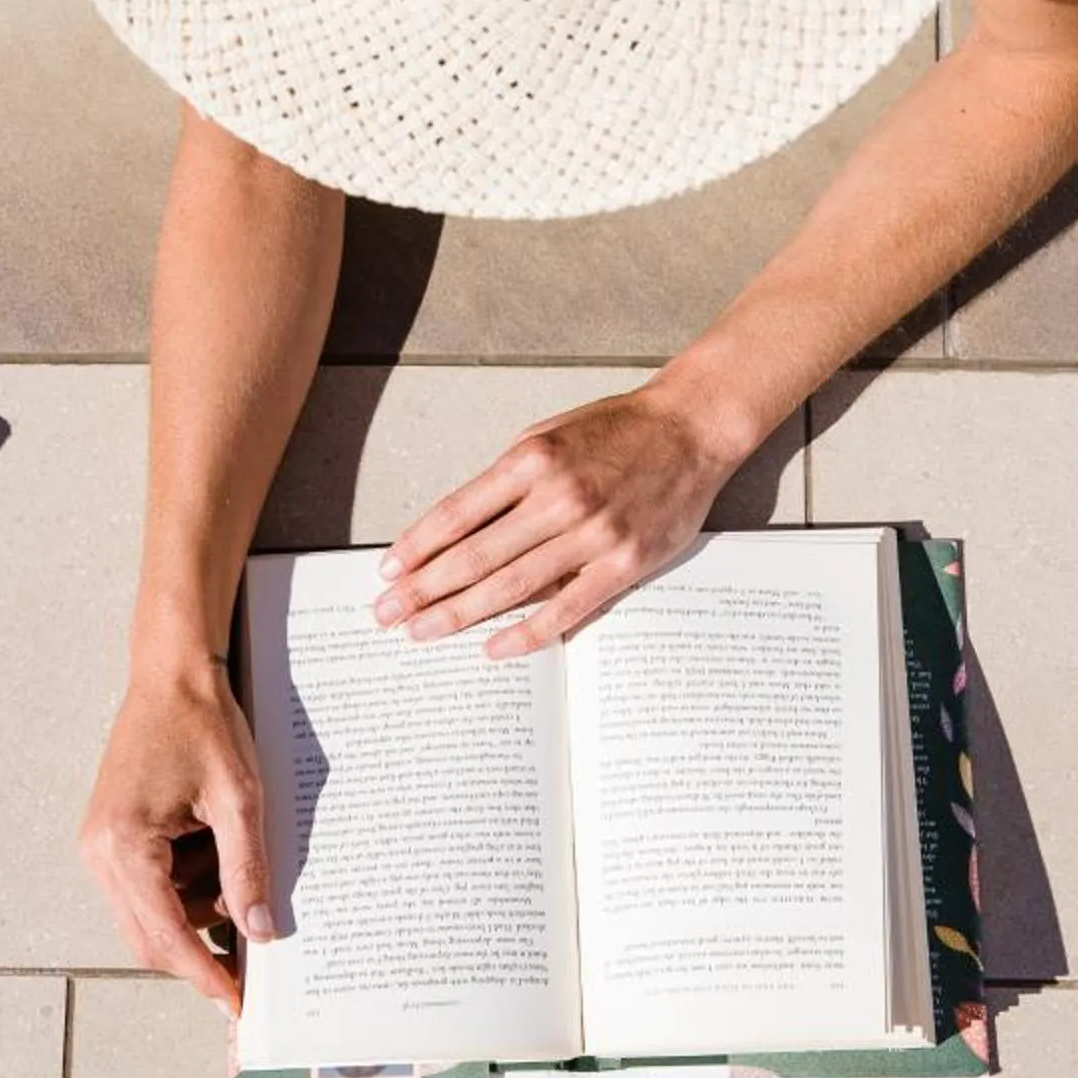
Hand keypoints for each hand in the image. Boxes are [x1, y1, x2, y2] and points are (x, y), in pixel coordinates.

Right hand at [79, 661, 276, 1019]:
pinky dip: (182, 887)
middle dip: (198, 952)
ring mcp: (97, 845)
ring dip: (193, 911)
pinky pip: (144, 888)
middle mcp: (99, 852)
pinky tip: (210, 846)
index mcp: (125, 844)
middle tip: (250, 955)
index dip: (204, 976)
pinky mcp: (107, 836)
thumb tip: (258, 931)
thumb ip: (245, 869)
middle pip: (148, 939)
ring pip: (146, 917)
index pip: (167, 936)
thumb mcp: (239, 798)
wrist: (170, 673)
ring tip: (231, 857)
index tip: (237, 1004)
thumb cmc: (202, 724)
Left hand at [372, 382, 753, 659]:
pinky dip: (526, 632)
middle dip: (423, 590)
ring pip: (511, 585)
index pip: (457, 513)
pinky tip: (492, 648)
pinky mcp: (624, 563)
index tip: (387, 573)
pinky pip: (567, 608)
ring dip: (459, 614)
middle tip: (387, 616)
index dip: (416, 547)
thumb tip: (455, 530)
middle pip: (474, 556)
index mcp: (531, 460)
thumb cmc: (614, 431)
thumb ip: (505, 482)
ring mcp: (592, 533)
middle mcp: (558, 497)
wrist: (690, 430)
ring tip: (421, 632)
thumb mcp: (546, 436)